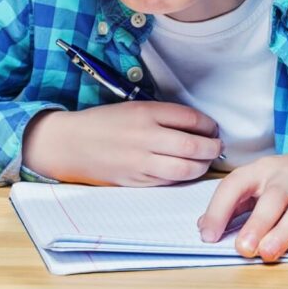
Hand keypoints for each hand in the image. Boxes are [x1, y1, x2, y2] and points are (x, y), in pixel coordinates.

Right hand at [21, 102, 223, 185]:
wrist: (71, 143)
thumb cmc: (105, 122)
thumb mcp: (135, 107)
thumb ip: (165, 115)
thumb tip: (199, 125)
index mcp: (146, 112)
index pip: (191, 118)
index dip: (208, 125)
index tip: (213, 128)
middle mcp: (145, 137)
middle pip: (193, 145)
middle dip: (212, 147)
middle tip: (217, 146)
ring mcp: (140, 162)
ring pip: (185, 168)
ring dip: (203, 165)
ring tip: (205, 160)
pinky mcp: (135, 181)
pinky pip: (169, 181)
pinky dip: (183, 177)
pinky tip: (187, 171)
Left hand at [196, 148, 287, 261]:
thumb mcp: (265, 182)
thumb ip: (237, 202)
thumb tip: (205, 226)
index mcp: (264, 169)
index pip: (237, 183)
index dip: (220, 208)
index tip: (208, 235)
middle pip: (273, 197)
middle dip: (257, 223)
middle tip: (243, 248)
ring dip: (284, 232)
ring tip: (268, 253)